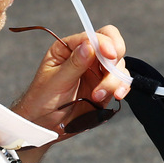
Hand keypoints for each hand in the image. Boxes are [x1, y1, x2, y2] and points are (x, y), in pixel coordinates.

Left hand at [13, 24, 128, 135]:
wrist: (45, 126)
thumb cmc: (41, 100)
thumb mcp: (55, 81)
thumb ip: (74, 63)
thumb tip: (90, 45)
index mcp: (69, 48)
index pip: (92, 37)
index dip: (104, 43)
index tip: (109, 55)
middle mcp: (86, 56)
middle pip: (112, 45)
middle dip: (115, 57)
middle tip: (111, 70)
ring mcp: (97, 72)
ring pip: (119, 65)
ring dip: (114, 80)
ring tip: (97, 96)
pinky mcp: (105, 87)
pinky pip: (121, 82)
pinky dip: (122, 88)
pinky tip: (115, 96)